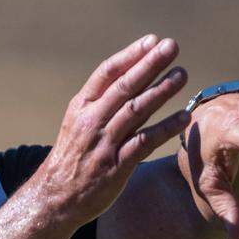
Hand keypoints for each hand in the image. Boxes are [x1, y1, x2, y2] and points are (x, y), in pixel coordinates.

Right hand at [36, 34, 190, 227]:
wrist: (54, 197)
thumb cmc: (72, 158)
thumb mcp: (77, 125)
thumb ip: (101, 104)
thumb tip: (130, 77)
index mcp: (81, 108)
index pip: (106, 73)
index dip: (130, 55)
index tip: (152, 41)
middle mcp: (91, 122)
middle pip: (124, 87)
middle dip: (149, 64)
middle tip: (171, 46)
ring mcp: (103, 144)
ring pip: (135, 111)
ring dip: (161, 91)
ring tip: (182, 74)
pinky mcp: (115, 167)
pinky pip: (144, 143)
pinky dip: (165, 128)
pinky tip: (183, 117)